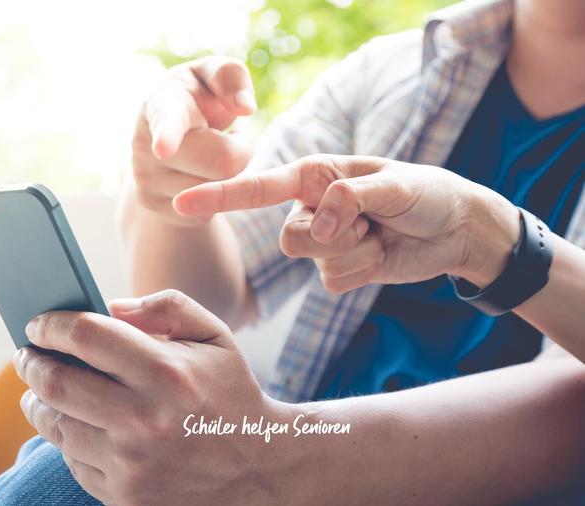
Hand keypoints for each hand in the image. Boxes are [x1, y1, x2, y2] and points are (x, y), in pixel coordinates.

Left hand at [14, 290, 293, 504]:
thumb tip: (109, 307)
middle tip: (25, 354)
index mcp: (167, 373)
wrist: (262, 471)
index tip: (37, 323)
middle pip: (57, 383)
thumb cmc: (230, 393)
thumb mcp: (214, 337)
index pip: (85, 336)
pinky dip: (66, 438)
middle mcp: (145, 421)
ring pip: (57, 425)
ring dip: (38, 402)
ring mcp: (132, 465)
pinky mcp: (126, 497)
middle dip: (30, 363)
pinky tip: (74, 424)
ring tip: (39, 389)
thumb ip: (166, 307)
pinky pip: (74, 461)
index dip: (51, 325)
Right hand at [131, 56, 255, 225]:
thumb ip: (229, 75)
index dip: (167, 135)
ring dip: (228, 173)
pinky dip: (217, 193)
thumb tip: (245, 107)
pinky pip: (211, 210)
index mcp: (159, 106)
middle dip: (240, 150)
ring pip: (220, 190)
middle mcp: (145, 147)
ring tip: (209, 154)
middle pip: (222, 162)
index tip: (163, 149)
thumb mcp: (210, 75)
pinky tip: (200, 176)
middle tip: (227, 136)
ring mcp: (148, 182)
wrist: (164, 138)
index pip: (166, 121)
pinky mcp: (159, 208)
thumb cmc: (195, 98)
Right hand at [173, 155, 520, 291]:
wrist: (455, 231)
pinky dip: (363, 272)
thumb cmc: (427, 193)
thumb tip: (318, 225)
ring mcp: (322, 242)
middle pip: (288, 240)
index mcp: (313, 176)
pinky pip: (333, 282)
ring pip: (312, 263)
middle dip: (333, 237)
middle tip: (371, 223)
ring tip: (380, 235)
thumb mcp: (396, 184)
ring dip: (354, 253)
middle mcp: (309, 208)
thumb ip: (350, 198)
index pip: (257, 187)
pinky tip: (382, 254)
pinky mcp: (336, 270)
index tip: (182, 203)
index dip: (218, 196)